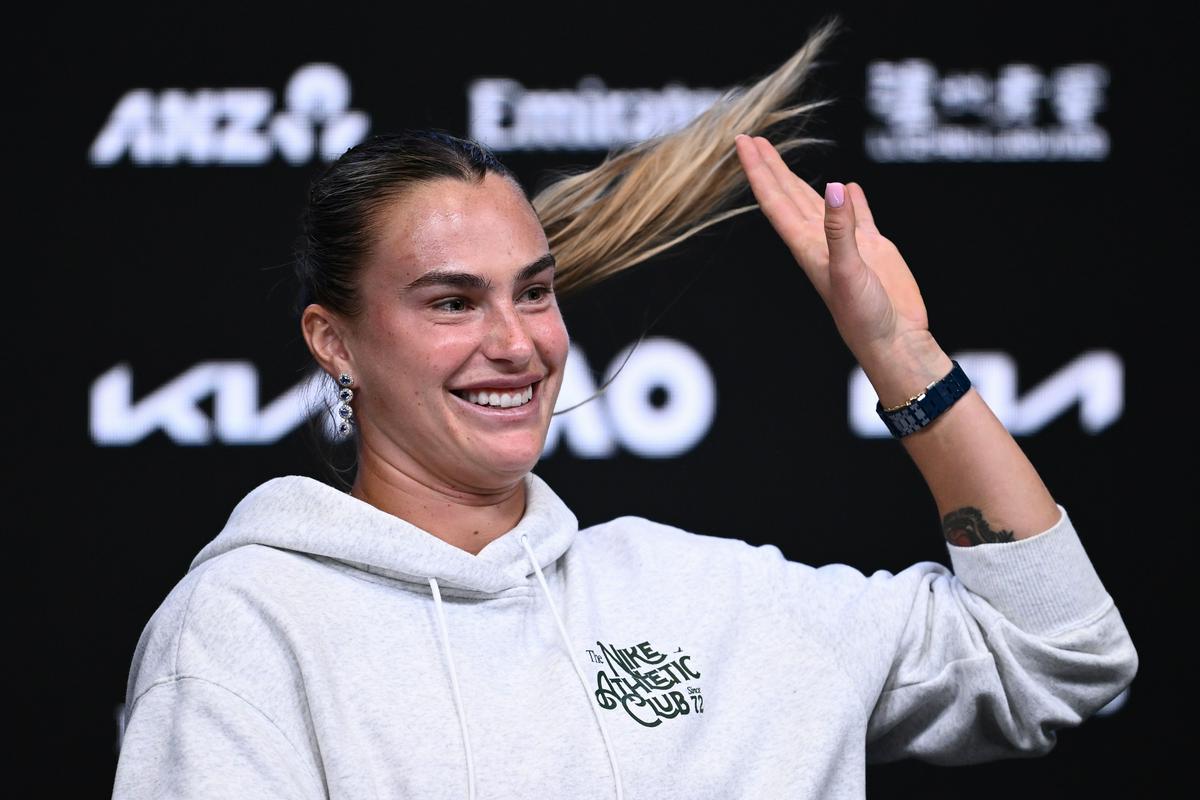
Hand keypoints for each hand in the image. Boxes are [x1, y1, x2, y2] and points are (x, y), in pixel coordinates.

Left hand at [733, 134, 932, 365]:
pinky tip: (847, 187)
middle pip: (788, 195)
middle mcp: (820, 242)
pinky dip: (850, 199)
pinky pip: (857, 216)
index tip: (741, 143)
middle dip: (769, 167)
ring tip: (783, 157)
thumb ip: (841, 230)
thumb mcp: (849, 271)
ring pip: (816, 201)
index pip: (775, 200)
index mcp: (807, 246)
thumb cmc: (865, 316)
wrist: (894, 341)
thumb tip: (835, 187)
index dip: (758, 171)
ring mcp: (846, 244)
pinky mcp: (872, 248)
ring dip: (798, 179)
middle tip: (750, 138)